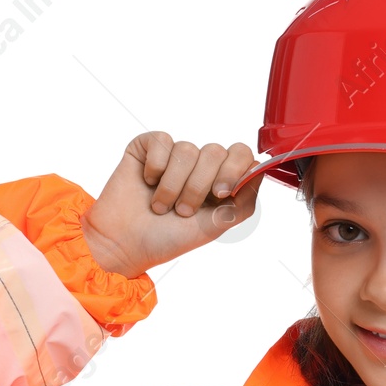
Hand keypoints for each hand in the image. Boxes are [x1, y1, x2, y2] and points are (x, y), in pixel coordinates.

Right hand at [81, 132, 262, 277]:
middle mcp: (198, 165)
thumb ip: (244, 200)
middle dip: (198, 186)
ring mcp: (173, 155)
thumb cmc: (168, 239)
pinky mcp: (147, 148)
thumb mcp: (216, 226)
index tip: (220, 194)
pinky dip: (155, 167)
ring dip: (173, 185)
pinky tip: (147, 183)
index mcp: (219, 181)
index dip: (234, 169)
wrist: (125, 244)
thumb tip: (260, 169)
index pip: (241, 154)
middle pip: (215, 151)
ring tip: (161, 205)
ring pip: (187, 149)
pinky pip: (161, 141)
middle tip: (182, 210)